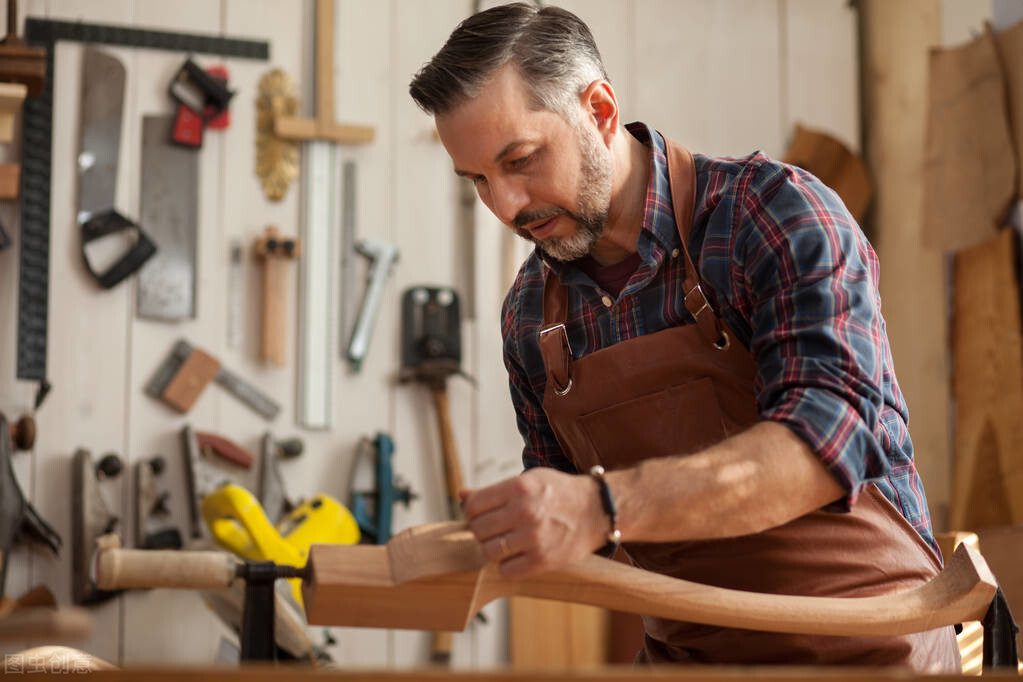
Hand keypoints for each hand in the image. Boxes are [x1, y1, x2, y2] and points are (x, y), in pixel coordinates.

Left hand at [458, 468, 607, 579]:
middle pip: (478, 529)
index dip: (471, 512)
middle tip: (493, 529)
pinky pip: (506, 571)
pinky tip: (517, 555)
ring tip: (504, 542)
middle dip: (480, 530)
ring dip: (491, 549)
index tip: (480, 515)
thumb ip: (493, 490)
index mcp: (519, 487)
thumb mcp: (528, 480)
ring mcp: (534, 538)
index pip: (474, 506)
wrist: (596, 510)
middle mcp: (525, 512)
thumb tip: (461, 495)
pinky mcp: (543, 560)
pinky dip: (506, 566)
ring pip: (488, 552)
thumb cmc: (558, 493)